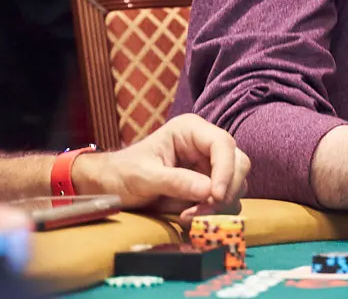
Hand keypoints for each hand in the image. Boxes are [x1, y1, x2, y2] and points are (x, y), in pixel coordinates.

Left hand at [73, 114, 250, 225]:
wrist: (109, 187)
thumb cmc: (122, 173)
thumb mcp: (144, 177)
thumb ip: (176, 182)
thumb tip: (208, 191)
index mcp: (190, 131)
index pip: (223, 144)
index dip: (226, 170)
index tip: (215, 196)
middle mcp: (205, 145)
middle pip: (238, 163)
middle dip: (225, 189)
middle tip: (203, 211)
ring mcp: (209, 165)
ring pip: (236, 183)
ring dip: (220, 203)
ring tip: (190, 215)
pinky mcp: (208, 185)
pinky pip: (226, 198)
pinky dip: (216, 211)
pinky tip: (191, 216)